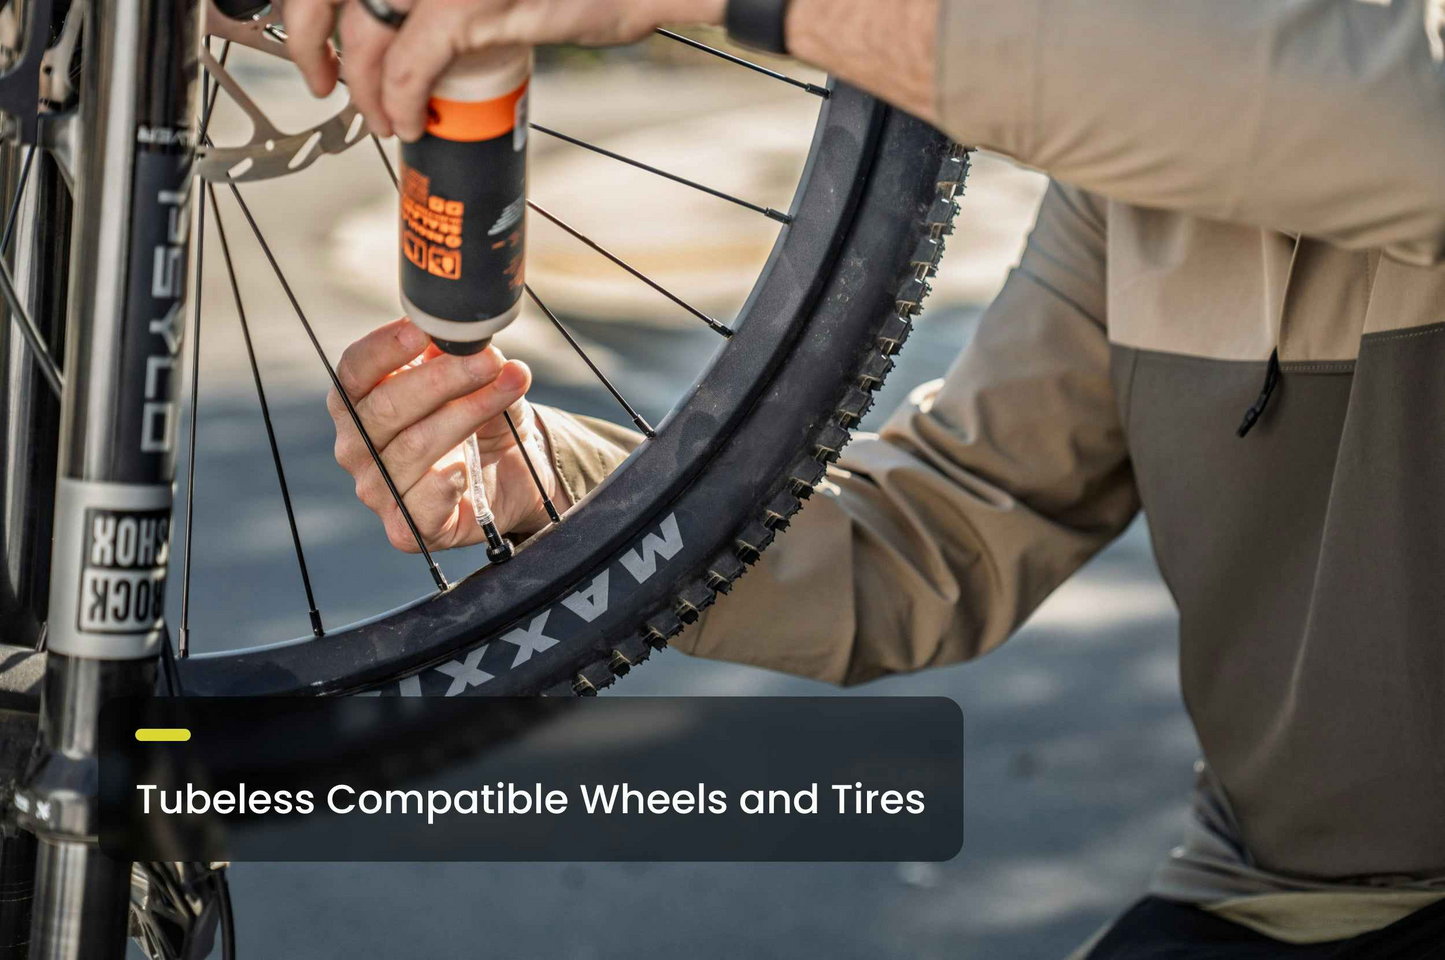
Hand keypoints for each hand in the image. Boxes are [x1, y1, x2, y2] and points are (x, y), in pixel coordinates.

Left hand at [285, 0, 727, 140]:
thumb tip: (414, 22)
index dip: (315, 8)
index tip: (322, 40)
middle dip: (310, 38)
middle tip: (325, 81)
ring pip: (362, 29)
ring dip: (360, 85)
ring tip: (379, 117)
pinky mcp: (466, 4)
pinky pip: (408, 64)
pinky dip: (398, 100)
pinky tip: (406, 122)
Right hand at [328, 318, 568, 552]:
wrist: (511, 472)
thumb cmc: (480, 420)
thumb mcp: (472, 378)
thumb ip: (458, 356)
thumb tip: (462, 336)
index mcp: (358, 403)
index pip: (355, 371)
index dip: (386, 347)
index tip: (424, 329)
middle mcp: (357, 447)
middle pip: (386, 407)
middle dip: (442, 379)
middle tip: (488, 360)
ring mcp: (378, 490)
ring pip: (412, 447)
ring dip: (466, 413)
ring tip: (506, 389)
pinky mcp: (406, 529)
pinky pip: (417, 506)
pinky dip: (443, 484)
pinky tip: (465, 467)